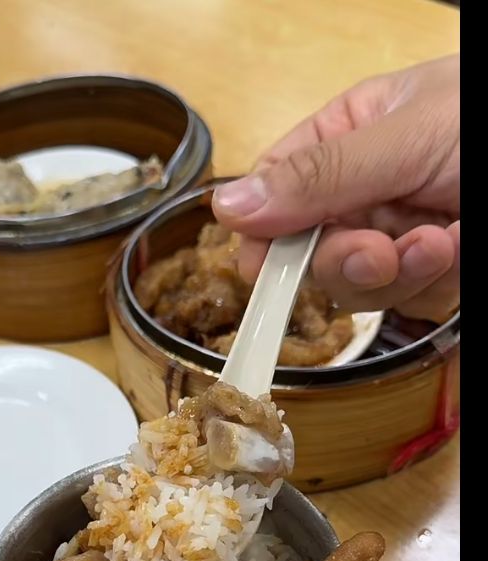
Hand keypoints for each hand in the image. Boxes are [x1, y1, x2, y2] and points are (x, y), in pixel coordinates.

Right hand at [213, 55, 458, 321]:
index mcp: (345, 138)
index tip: (265, 270)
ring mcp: (398, 237)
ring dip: (398, 272)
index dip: (264, 237)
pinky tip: (458, 249)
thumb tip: (228, 207)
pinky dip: (434, 282)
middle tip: (378, 250)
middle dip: (344, 260)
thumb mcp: (407, 135)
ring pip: (357, 288)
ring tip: (442, 240)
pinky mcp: (434, 275)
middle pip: (310, 255)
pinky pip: (408, 299)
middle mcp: (364, 192)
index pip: (276, 194)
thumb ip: (321, 177)